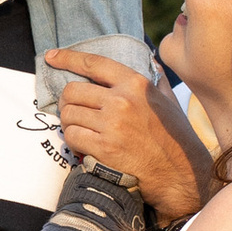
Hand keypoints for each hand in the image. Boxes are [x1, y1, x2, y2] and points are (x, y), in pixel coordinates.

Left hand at [44, 48, 211, 221]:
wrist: (180, 173)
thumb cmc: (175, 137)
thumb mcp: (169, 101)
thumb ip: (156, 80)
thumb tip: (150, 61)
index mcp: (136, 84)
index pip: (93, 64)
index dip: (67, 58)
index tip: (51, 57)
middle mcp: (122, 100)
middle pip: (72, 91)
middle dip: (67, 102)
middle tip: (74, 113)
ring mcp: (112, 124)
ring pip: (68, 115)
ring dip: (69, 124)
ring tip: (81, 131)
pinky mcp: (104, 147)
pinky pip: (72, 136)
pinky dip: (72, 141)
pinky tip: (83, 146)